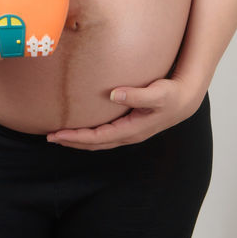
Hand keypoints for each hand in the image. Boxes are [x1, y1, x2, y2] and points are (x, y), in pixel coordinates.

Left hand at [46, 77, 205, 149]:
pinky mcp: (130, 124)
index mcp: (132, 130)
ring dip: (79, 139)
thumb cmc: (173, 94)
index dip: (76, 137)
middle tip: (50, 136)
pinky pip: (105, 133)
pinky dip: (90, 133)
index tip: (57, 134)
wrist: (186, 99)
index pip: (98, 138)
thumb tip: (114, 94)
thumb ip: (137, 94)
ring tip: (61, 134)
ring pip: (99, 140)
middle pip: (95, 144)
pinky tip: (83, 126)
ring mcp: (129, 131)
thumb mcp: (158, 93)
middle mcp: (128, 134)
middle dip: (72, 141)